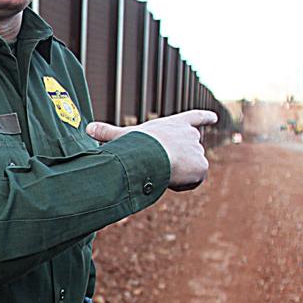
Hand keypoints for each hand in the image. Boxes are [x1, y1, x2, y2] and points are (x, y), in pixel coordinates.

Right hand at [86, 109, 216, 190]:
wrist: (155, 154)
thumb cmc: (139, 143)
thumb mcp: (123, 136)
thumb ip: (108, 133)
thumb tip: (87, 128)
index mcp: (177, 124)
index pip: (194, 118)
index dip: (203, 118)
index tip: (214, 118)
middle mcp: (192, 135)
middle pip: (191, 149)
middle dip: (180, 159)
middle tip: (162, 162)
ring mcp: (199, 150)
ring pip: (190, 168)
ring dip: (179, 173)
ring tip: (164, 169)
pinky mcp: (202, 166)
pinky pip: (193, 181)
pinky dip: (183, 184)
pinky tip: (171, 179)